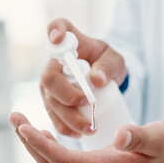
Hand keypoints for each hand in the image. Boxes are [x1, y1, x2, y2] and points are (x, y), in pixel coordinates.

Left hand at [9, 112, 163, 162]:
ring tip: (21, 122)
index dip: (41, 145)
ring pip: (54, 162)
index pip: (63, 161)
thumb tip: (120, 135)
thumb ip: (140, 137)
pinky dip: (48, 146)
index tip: (23, 127)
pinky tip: (43, 132)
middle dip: (29, 141)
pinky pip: (63, 159)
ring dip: (35, 143)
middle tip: (14, 116)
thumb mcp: (158, 138)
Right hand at [41, 18, 125, 138]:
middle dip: (67, 95)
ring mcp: (49, 86)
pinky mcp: (51, 104)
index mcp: (69, 43)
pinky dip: (64, 127)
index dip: (54, 31)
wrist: (102, 79)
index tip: (57, 38)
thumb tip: (97, 80)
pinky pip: (53, 117)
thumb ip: (108, 66)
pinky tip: (78, 134)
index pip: (57, 27)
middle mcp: (53, 64)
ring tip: (89, 128)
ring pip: (50, 102)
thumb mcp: (114, 61)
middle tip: (88, 103)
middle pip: (49, 79)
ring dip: (69, 118)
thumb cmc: (106, 64)